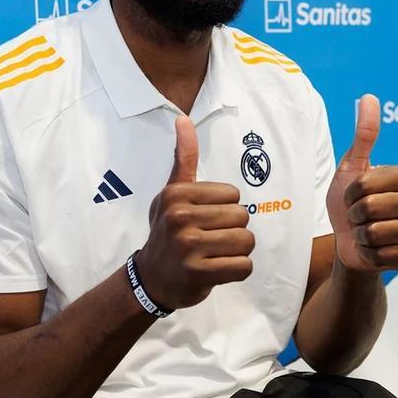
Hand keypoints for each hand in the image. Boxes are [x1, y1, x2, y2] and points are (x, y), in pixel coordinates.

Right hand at [136, 115, 254, 309]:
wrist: (151, 279)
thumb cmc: (167, 231)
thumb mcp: (172, 193)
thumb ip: (184, 158)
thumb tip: (183, 119)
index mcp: (176, 195)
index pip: (234, 194)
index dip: (226, 209)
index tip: (204, 220)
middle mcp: (179, 218)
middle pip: (242, 217)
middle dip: (233, 231)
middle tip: (209, 241)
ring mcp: (187, 247)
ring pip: (247, 242)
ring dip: (238, 252)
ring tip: (215, 254)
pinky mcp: (198, 274)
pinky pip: (244, 266)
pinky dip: (237, 270)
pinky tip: (217, 270)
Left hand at [326, 95, 397, 272]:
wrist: (349, 241)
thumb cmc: (349, 202)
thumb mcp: (351, 168)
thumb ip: (363, 135)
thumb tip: (369, 97)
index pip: (362, 186)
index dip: (348, 194)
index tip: (353, 195)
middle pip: (368, 209)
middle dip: (354, 216)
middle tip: (359, 216)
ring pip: (375, 234)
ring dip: (361, 237)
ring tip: (366, 232)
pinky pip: (383, 256)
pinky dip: (370, 255)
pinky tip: (375, 249)